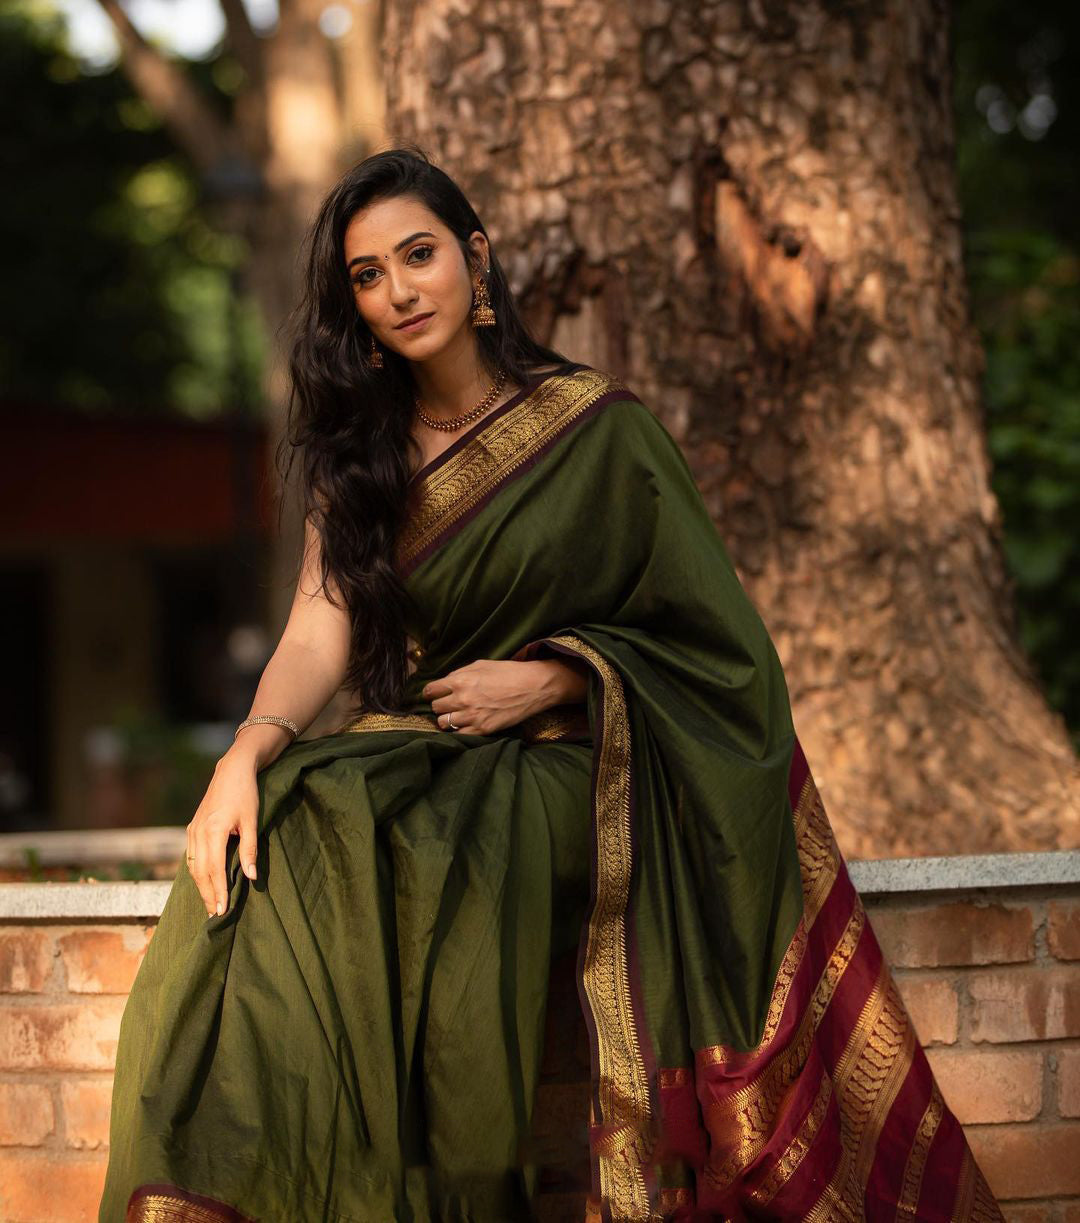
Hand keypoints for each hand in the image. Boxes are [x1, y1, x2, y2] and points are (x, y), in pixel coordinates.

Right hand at [185, 756, 259, 917]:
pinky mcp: (192, 827)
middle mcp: (198, 832)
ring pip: (192, 866)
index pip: (214, 870)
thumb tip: (251, 877)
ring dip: (200, 886)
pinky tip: (203, 882)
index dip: (218, 892)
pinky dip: (196, 872)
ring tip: (209, 903)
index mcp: (213, 831)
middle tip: (215, 915)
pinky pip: (190, 856)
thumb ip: (250, 850)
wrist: (232, 771)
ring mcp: (192, 830)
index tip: (222, 911)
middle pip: (199, 872)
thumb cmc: (246, 794)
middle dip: (207, 894)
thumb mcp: (252, 821)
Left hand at [422, 658, 580, 734]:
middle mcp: (463, 699)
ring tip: (455, 716)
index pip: (431, 690)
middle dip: (440, 705)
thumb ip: (460, 673)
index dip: (430, 692)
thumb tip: (446, 683)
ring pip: (444, 723)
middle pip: (436, 708)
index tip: (432, 694)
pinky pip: (460, 735)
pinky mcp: (483, 729)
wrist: (533, 686)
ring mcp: (472, 716)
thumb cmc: (509, 672)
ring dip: (447, 719)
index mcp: (460, 681)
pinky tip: (465, 725)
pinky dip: (459, 730)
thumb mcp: (481, 664)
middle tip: (447, 704)